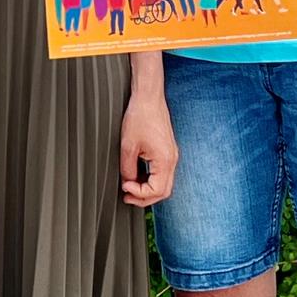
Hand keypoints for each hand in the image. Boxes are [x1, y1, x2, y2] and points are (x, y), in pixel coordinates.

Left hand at [118, 90, 177, 208]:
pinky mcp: (167, 152)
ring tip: (130, 189)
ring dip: (147, 190)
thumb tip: (127, 183)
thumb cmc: (139, 117)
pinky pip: (162, 174)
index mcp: (165, 160)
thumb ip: (128, 169)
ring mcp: (171, 156)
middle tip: (127, 197)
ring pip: (164, 184)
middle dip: (144, 198)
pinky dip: (150, 180)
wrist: (149, 98)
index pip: (156, 190)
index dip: (139, 194)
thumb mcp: (128, 146)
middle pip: (163, 191)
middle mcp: (172, 160)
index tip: (125, 187)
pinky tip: (137, 177)